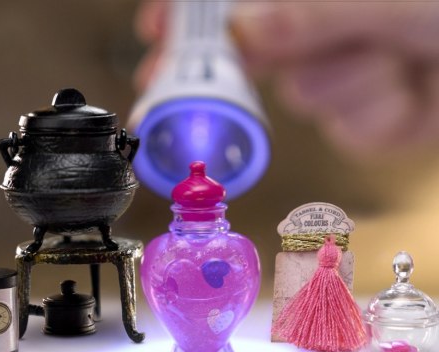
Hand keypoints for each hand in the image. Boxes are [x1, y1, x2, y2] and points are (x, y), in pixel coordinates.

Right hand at [134, 2, 438, 158]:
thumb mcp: (388, 0)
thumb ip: (315, 12)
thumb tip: (243, 29)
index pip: (235, 3)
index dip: (190, 17)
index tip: (155, 35)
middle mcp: (320, 30)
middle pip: (256, 55)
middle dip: (253, 65)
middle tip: (226, 77)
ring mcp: (338, 75)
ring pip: (306, 97)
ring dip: (346, 84)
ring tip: (396, 58)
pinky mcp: (359, 117)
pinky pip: (346, 128)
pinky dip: (376, 115)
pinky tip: (408, 91)